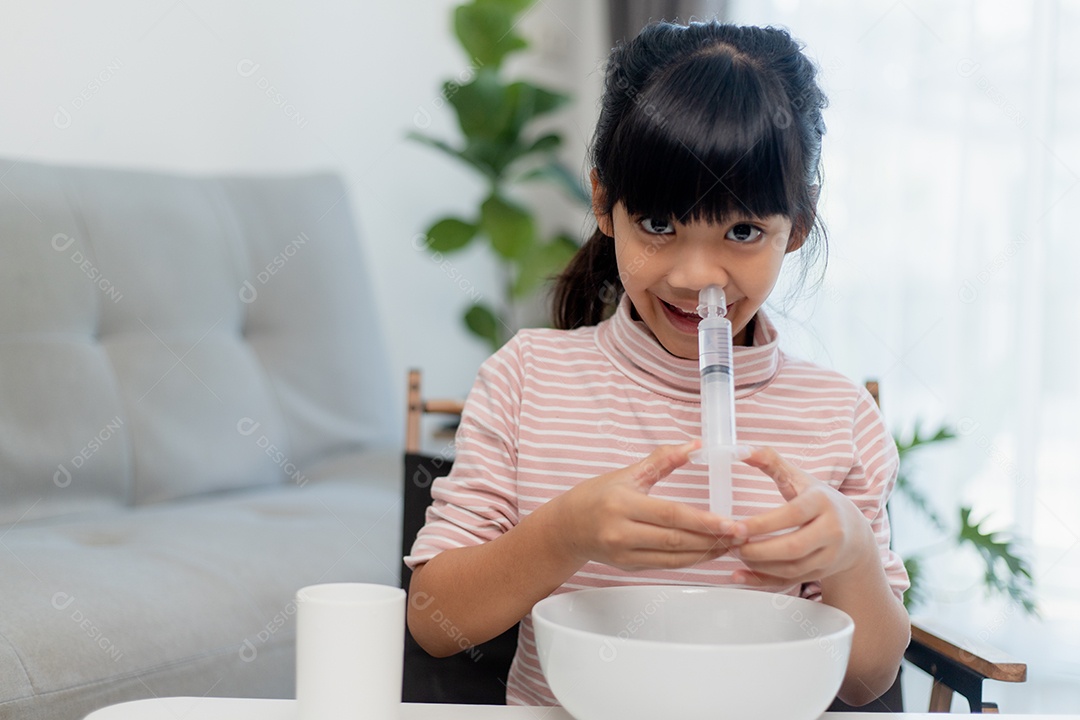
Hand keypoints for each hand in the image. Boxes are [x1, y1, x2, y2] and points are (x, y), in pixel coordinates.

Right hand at [552, 440, 741, 570]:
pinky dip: (690, 560)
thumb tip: (695, 445)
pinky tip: (708, 553)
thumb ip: (663, 460)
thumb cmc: (595, 496)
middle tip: (741, 535)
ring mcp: (623, 553)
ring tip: (731, 545)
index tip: (730, 522)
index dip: (703, 520)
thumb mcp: (628, 474)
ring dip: (706, 553)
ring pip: (674, 558)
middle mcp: (621, 531)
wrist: (566, 528)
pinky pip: (665, 566)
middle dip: (712, 539)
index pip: (671, 514)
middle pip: (676, 539)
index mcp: (622, 503)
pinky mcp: (627, 568)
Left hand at [728, 447, 877, 586]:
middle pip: (794, 547)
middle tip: (732, 544)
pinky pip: (790, 582)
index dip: (763, 523)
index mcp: (823, 502)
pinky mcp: (822, 572)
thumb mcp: (800, 478)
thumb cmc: (820, 501)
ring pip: (792, 569)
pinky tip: (741, 575)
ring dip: (759, 565)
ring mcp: (829, 555)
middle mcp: (831, 531)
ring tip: (735, 554)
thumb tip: (744, 451)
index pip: (792, 515)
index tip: (736, 527)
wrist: (854, 533)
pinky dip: (763, 581)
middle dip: (759, 550)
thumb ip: (772, 462)